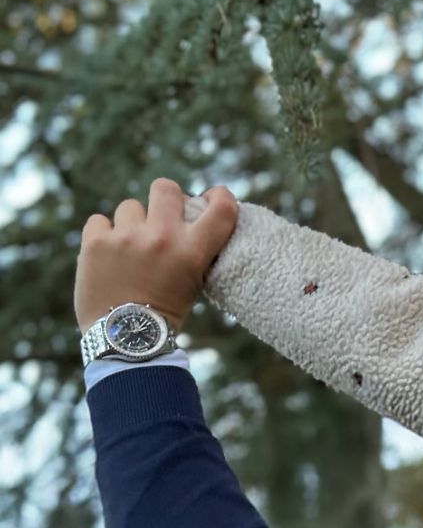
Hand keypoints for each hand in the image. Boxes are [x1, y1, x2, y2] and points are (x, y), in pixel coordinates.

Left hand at [74, 178, 238, 334]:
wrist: (125, 339)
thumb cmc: (165, 311)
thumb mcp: (193, 279)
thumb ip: (193, 247)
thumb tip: (189, 215)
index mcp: (193, 251)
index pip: (222, 208)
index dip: (219, 195)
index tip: (211, 197)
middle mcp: (163, 238)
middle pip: (165, 188)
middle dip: (164, 199)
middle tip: (160, 218)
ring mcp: (127, 238)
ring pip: (130, 206)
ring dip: (131, 223)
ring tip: (130, 250)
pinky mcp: (96, 242)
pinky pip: (99, 221)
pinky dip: (103, 235)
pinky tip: (108, 256)